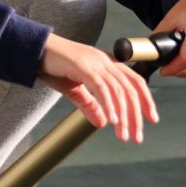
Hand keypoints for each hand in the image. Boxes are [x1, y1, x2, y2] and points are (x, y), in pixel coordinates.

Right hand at [39, 34, 157, 142]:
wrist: (33, 50)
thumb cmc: (53, 67)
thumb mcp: (74, 89)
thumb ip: (90, 105)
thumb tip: (102, 123)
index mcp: (106, 63)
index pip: (135, 81)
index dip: (146, 99)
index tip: (152, 119)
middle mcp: (105, 61)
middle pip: (130, 89)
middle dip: (136, 115)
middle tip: (137, 136)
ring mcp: (94, 62)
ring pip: (118, 91)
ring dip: (123, 116)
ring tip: (123, 135)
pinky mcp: (82, 66)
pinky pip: (101, 87)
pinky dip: (109, 105)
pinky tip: (112, 120)